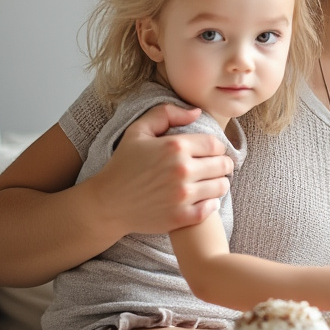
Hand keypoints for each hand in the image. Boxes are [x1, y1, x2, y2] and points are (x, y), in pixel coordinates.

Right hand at [92, 104, 233, 236]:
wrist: (107, 204)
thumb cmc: (123, 165)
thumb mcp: (138, 131)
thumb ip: (166, 113)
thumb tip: (196, 112)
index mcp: (175, 146)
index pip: (216, 144)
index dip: (217, 148)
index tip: (211, 152)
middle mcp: (182, 170)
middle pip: (223, 165)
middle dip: (222, 164)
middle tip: (214, 167)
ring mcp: (183, 196)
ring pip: (221, 186)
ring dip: (219, 183)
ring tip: (210, 182)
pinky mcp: (181, 217)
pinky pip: (212, 207)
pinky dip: (211, 203)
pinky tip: (202, 198)